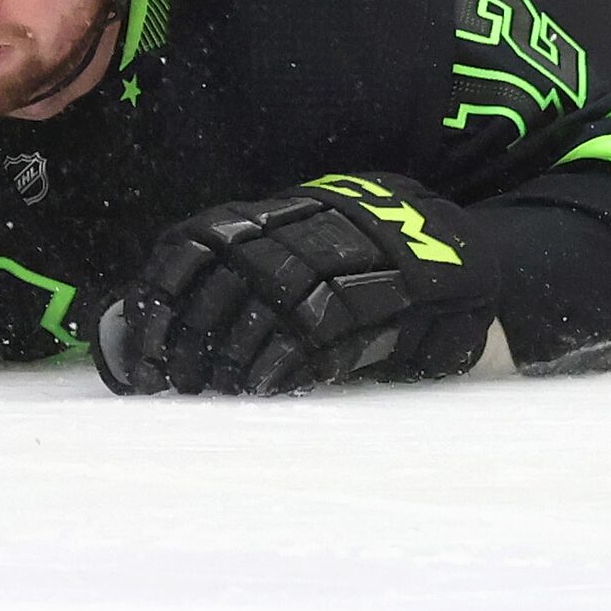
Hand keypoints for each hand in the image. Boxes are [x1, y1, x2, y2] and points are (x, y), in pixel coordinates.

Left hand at [95, 172, 499, 394]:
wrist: (472, 255)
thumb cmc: (372, 269)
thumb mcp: (306, 252)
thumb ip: (247, 280)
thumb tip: (160, 331)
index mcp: (277, 213)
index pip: (193, 245)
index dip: (157, 295)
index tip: (138, 346)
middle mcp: (305, 227)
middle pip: (221, 281)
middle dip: (188, 338)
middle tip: (167, 386)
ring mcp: (347, 257)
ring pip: (263, 306)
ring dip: (227, 358)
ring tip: (204, 396)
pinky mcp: (385, 295)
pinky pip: (317, 332)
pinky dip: (281, 365)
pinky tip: (259, 391)